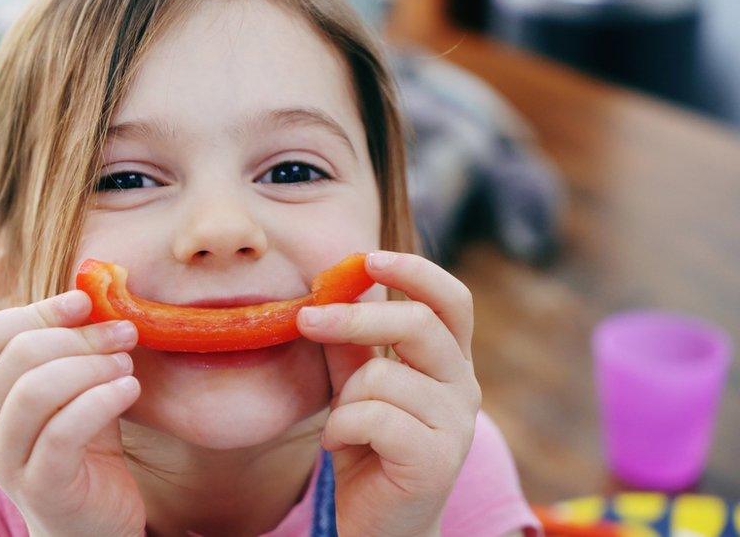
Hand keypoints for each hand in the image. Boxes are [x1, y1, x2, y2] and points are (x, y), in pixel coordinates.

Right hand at [0, 291, 145, 536]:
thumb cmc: (83, 444)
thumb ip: (74, 347)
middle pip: (20, 356)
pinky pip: (63, 431)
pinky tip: (129, 390)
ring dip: (91, 366)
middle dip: (80, 336)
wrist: (91, 520)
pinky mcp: (39, 485)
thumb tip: (97, 290)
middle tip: (125, 332)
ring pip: (37, 390)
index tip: (87, 302)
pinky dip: (101, 400)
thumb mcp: (75, 387)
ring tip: (126, 365)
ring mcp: (4, 458)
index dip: (39, 310)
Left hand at [297, 251, 480, 536]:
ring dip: (344, 399)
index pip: (451, 300)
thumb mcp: (354, 386)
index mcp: (450, 361)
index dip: (415, 271)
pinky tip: (341, 447)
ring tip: (342, 427)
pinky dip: (341, 429)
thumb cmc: (367, 449)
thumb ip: (349, 343)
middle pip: (419, 324)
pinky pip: (372, 416)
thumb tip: (328, 288)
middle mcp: (463, 387)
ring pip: (383, 376)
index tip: (367, 258)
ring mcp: (456, 425)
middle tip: (305, 318)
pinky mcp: (436, 459)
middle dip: (355, 317)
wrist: (378, 524)